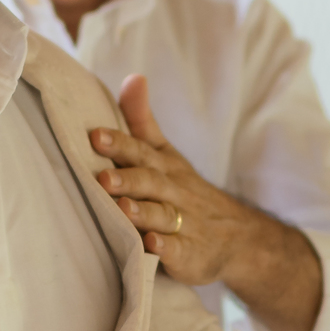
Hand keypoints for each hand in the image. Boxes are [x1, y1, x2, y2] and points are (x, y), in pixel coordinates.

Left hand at [91, 74, 322, 330]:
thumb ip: (142, 120)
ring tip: (122, 208)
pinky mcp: (190, 253)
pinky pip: (178, 250)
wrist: (235, 235)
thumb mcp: (166, 152)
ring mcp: (183, 223)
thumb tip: (133, 77)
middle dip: (126, 179)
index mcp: (163, 166)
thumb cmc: (182, 188)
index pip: (140, 151)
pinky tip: (152, 246)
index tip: (94, 136)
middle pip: (150, 182)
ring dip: (142, 212)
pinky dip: (166, 248)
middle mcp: (173, 191)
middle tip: (101, 177)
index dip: (119, 143)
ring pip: (162, 215)